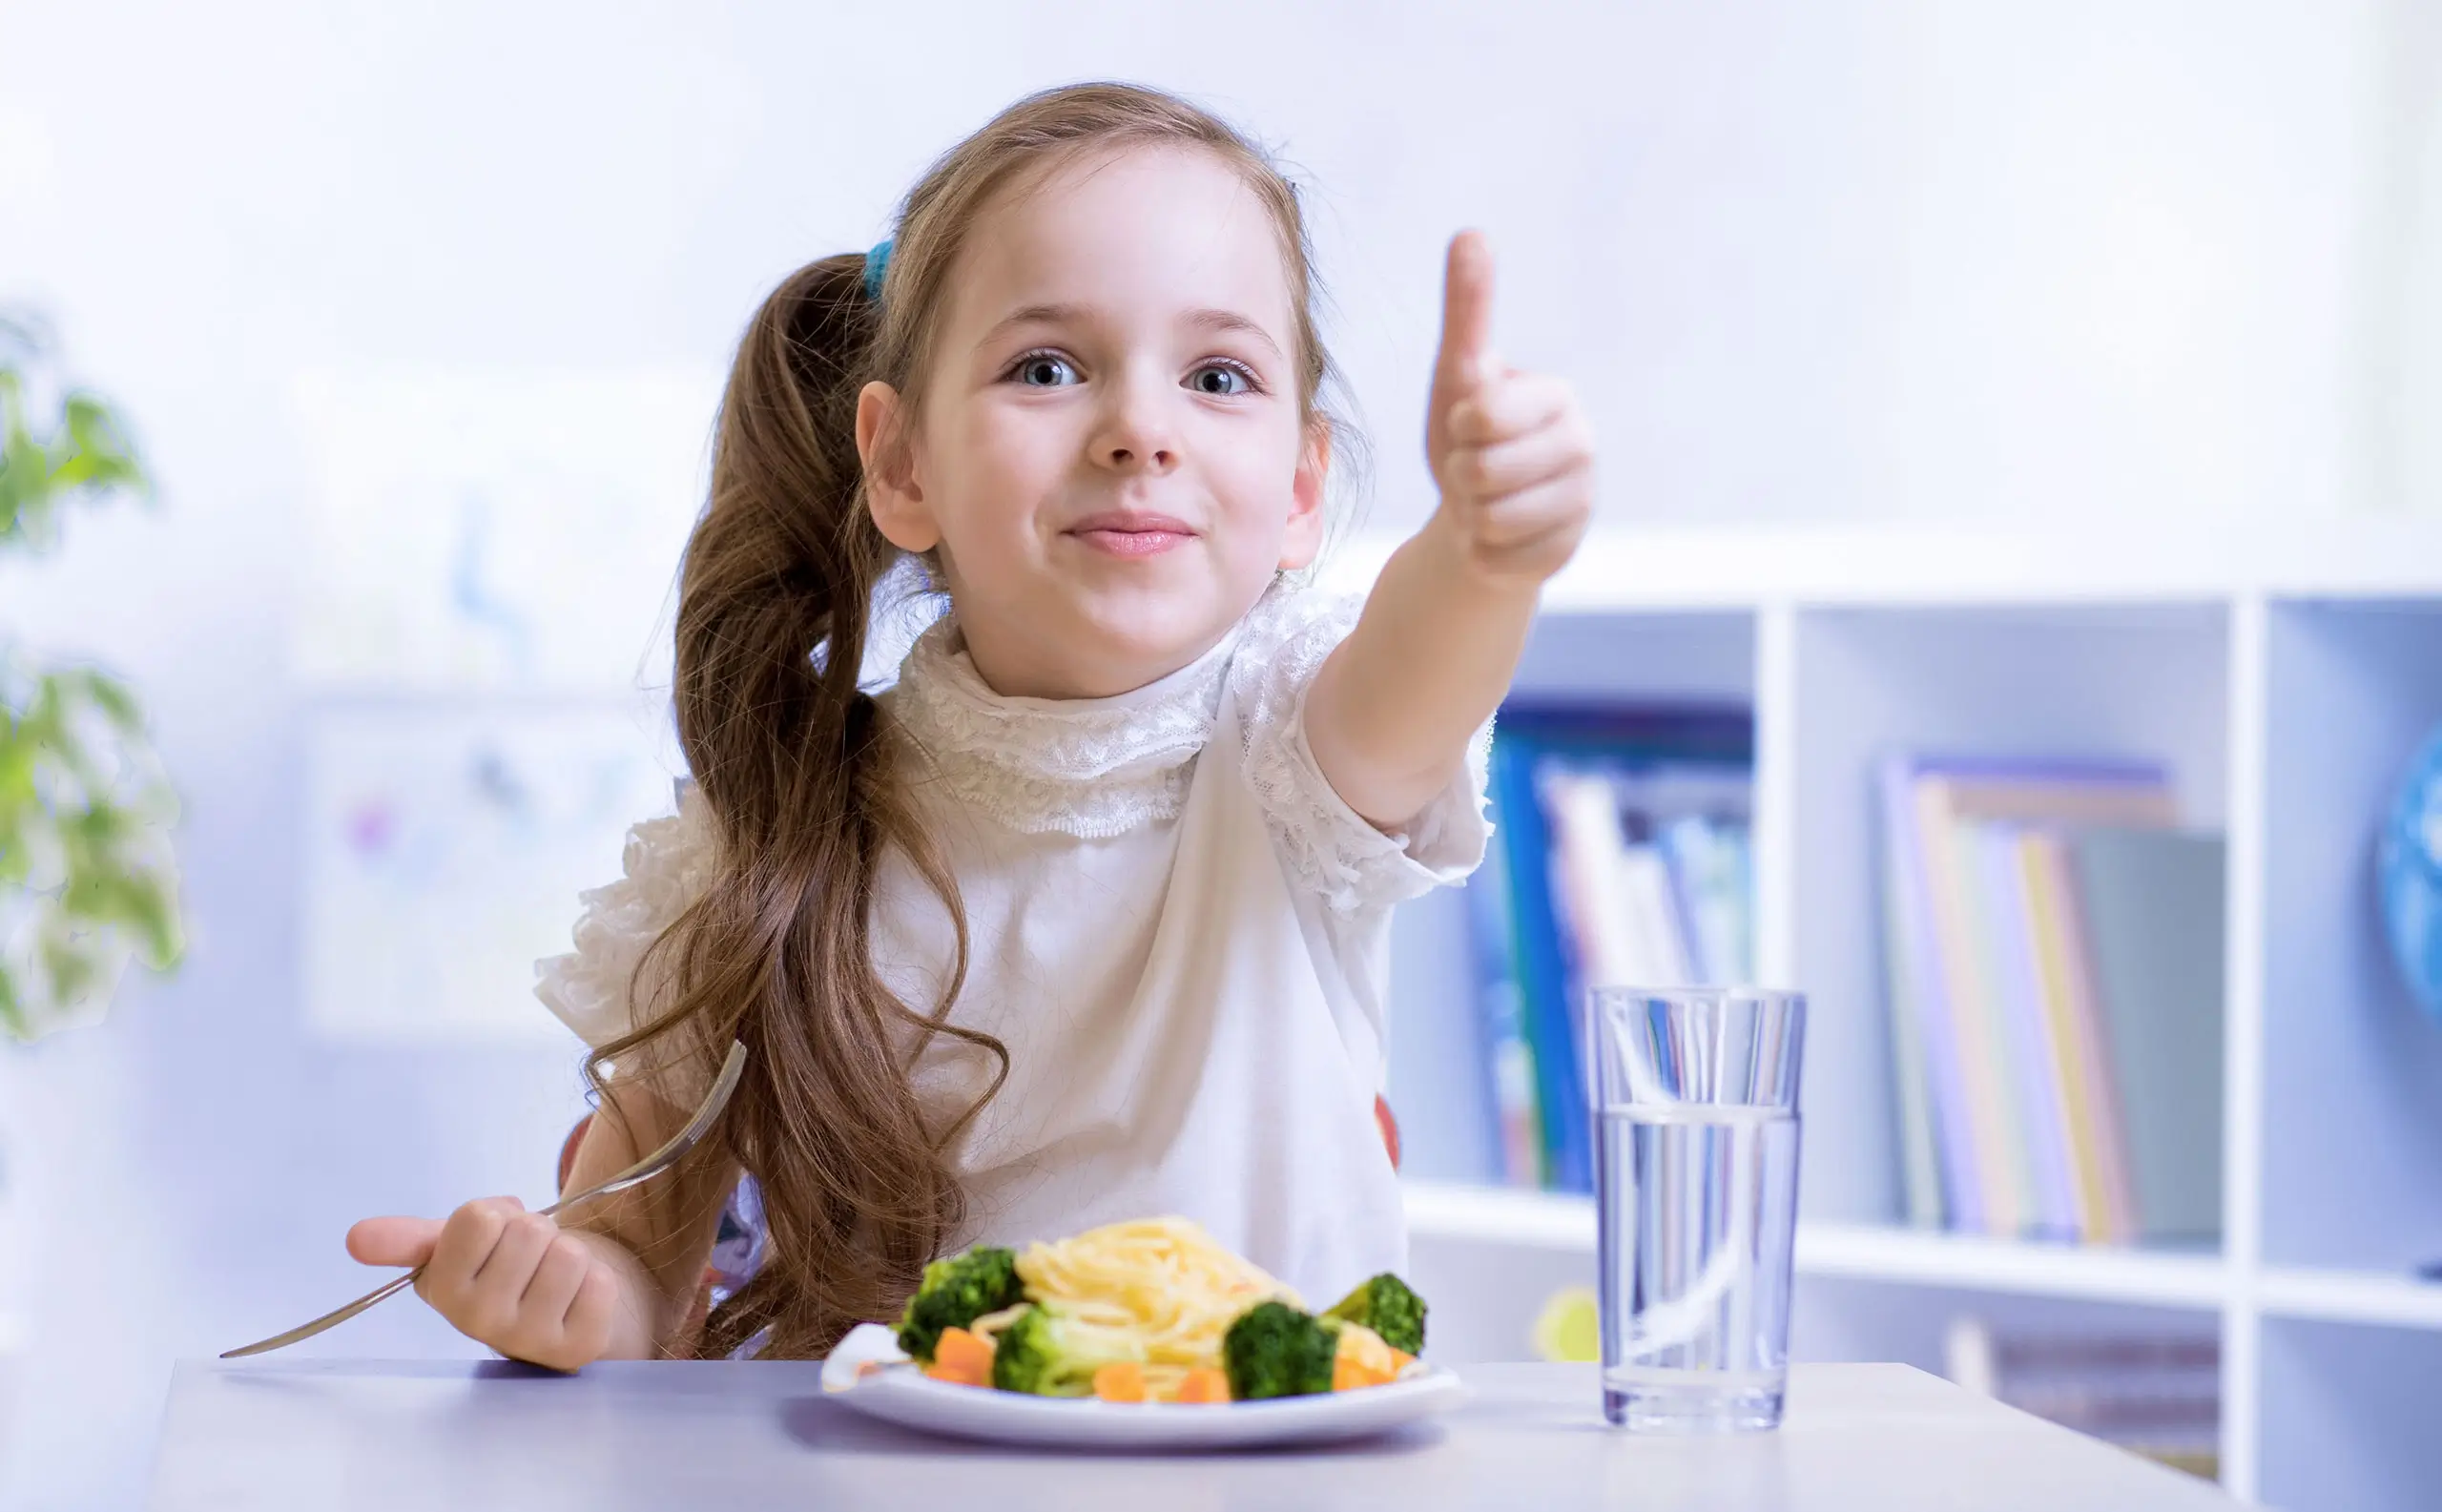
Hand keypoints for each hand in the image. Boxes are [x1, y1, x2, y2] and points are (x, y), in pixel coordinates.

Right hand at [348, 1197, 623, 1371]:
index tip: (494, 1239)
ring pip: (568, 1254)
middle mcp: (479, 1324)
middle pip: (529, 1231)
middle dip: (537, 1232)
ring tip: (552, 1278)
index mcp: (443, 1291)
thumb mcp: (455, 1246)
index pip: (479, 1217)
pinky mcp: (579, 1348)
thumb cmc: (504, 1268)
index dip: (497, 1215)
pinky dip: (597, 1280)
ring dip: (569, 1254)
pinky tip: (578, 1300)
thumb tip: (355, 1238)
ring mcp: (529, 1341)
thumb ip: (408, 1239)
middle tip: (530, 1260)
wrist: (562, 1307)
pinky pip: (600, 1283)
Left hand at [1424, 230, 1593, 582]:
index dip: (1461, 427)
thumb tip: (1470, 232)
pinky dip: (1481, 553)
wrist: (1478, 514)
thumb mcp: (1459, 372)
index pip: (1484, 415)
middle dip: (1462, 476)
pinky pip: (1497, 559)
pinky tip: (1497, 537)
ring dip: (1471, 516)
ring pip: (1491, 519)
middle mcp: (1582, 447)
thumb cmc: (1469, 435)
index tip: (1471, 425)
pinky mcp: (1567, 552)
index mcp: (1558, 396)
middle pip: (1483, 472)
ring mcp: (1581, 504)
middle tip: (1475, 471)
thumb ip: (1469, 309)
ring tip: (1486, 501)